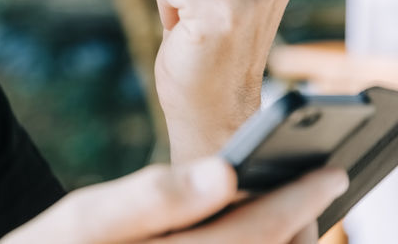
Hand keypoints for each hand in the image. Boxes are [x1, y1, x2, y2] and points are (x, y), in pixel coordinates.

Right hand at [1, 156, 346, 243]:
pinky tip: (247, 229)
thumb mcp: (86, 218)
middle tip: (320, 185)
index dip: (296, 201)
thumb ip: (153, 197)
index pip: (254, 230)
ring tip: (290, 209)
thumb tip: (223, 173)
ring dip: (280, 238)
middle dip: (299, 219)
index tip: (325, 172)